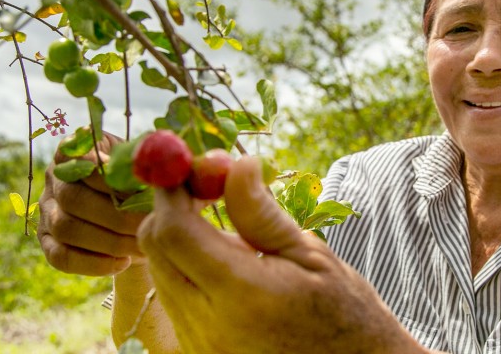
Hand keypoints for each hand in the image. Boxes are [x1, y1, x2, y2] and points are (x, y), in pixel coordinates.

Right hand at [38, 132, 147, 275]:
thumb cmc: (140, 180)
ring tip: (142, 246)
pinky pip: (61, 257)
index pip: (77, 159)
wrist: (134, 211)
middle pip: (73, 198)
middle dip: (116, 215)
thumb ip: (142, 161)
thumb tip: (154, 167)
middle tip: (148, 225)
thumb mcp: (140, 163)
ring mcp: (47, 212)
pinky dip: (93, 263)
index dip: (105, 174)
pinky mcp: (48, 242)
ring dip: (109, 241)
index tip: (137, 185)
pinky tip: (123, 263)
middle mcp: (54, 180)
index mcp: (73, 152)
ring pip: (66, 228)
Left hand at [138, 156, 425, 353]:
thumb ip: (261, 213)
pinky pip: (174, 296)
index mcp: (242, 296)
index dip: (173, 190)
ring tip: (229, 229)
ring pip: (161, 270)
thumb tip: (234, 164)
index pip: (175, 231)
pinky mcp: (199, 352)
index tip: (188, 164)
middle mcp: (209, 326)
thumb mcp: (311, 255)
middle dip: (172, 208)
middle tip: (205, 185)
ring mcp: (199, 345)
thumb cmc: (344, 313)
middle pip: (156, 248)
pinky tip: (228, 263)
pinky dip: (188, 266)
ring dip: (180, 236)